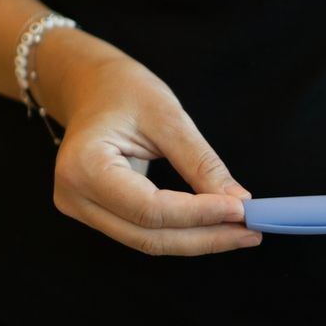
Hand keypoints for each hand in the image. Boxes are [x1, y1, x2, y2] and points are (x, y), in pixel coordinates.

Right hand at [37, 29, 262, 255]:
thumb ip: (201, 163)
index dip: (199, 214)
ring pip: (148, 240)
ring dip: (198, 240)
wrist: (90, 85)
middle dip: (205, 236)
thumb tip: (238, 201)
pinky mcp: (97, 213)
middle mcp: (74, 197)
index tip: (242, 210)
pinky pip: (144, 231)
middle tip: (251, 231)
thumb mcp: (167, 116)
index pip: (150, 209)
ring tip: (241, 232)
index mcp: (84, 167)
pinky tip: (215, 226)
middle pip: (149, 235)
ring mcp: (82, 209)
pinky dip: (182, 231)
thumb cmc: (122, 89)